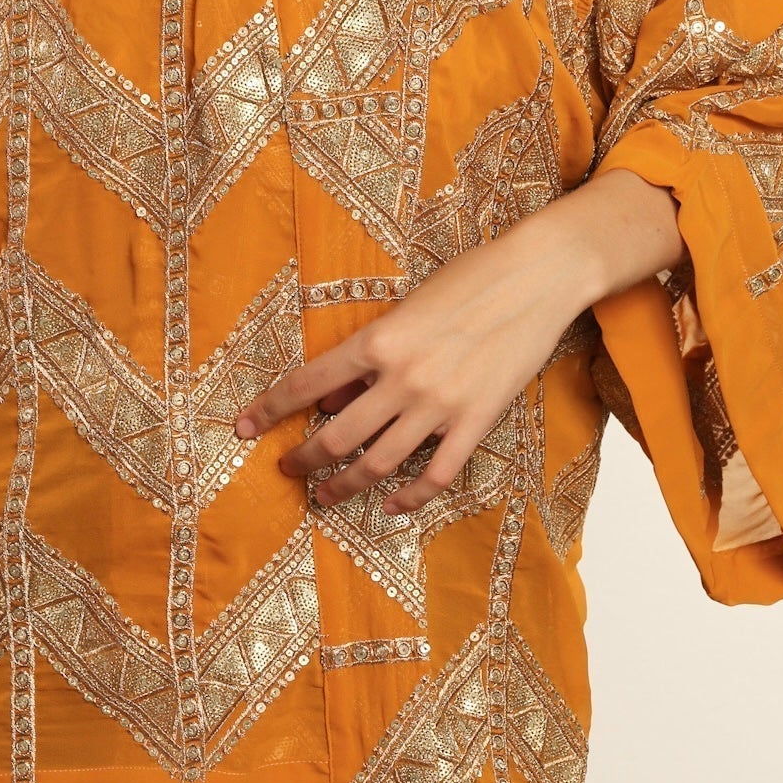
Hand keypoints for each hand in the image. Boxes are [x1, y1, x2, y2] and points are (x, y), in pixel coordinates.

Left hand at [233, 208, 592, 516]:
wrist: (536, 277)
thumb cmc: (470, 279)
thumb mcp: (408, 307)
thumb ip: (368, 356)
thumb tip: (330, 400)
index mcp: (379, 340)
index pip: (307, 383)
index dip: (270, 409)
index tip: (245, 428)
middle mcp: (404, 377)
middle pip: (336, 436)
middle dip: (304, 460)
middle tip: (287, 470)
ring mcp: (441, 405)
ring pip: (378, 463)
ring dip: (345, 486)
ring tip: (325, 496)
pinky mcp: (476, 421)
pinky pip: (435, 475)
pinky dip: (409, 496)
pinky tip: (393, 504)